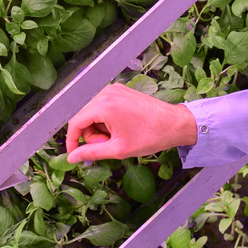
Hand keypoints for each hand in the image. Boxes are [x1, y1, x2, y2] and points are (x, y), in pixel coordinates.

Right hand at [65, 82, 197, 162]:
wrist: (175, 123)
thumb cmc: (150, 136)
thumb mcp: (118, 149)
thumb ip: (91, 153)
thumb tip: (72, 158)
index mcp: (104, 105)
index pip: (75, 123)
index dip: (72, 141)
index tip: (75, 155)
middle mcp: (106, 93)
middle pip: (83, 117)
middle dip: (91, 135)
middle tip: (108, 146)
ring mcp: (114, 89)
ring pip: (93, 113)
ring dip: (99, 128)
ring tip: (117, 137)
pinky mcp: (121, 91)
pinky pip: (103, 107)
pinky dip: (107, 120)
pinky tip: (121, 128)